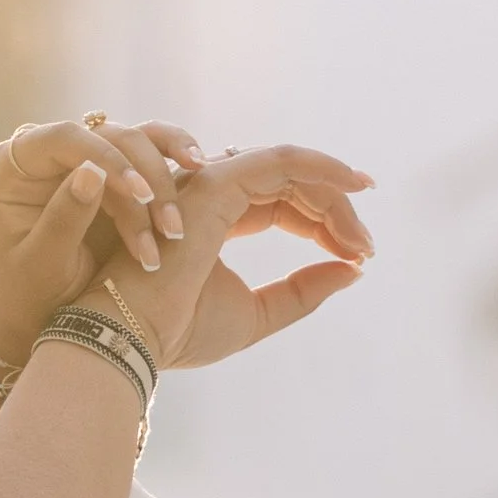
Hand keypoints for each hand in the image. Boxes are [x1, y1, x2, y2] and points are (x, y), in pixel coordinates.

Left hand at [0, 116, 202, 366]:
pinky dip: (174, 163)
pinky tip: (200, 171)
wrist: (40, 320)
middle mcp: (46, 153)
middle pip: (107, 137)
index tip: (141, 194)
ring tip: (191, 200)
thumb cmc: (30, 297)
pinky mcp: (111, 171)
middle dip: (145, 178)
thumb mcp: (42, 266)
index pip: (65, 138)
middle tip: (169, 228)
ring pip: (134, 140)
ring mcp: (80, 158)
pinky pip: (147, 153)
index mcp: (12, 167)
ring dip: (166, 174)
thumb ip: (63, 219)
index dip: (107, 158)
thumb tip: (91, 169)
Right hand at [103, 142, 373, 368]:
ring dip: (335, 194)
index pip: (284, 205)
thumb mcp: (259, 314)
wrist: (131, 337)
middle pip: (292, 186)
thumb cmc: (178, 330)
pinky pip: (280, 161)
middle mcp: (213, 196)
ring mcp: (210, 184)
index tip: (360, 254)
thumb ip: (302, 292)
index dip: (325, 223)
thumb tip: (353, 271)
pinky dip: (320, 168)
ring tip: (362, 234)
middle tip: (366, 247)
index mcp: (217, 221)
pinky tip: (352, 186)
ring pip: (292, 170)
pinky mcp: (214, 183)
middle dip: (336, 211)